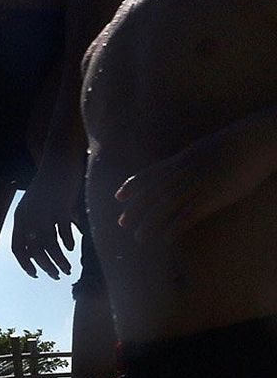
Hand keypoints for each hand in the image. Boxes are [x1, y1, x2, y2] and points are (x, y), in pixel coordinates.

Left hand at [10, 173, 80, 279]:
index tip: (36, 274)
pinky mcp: (60, 206)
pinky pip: (63, 230)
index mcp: (20, 217)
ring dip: (58, 260)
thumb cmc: (51, 184)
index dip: (25, 264)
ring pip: (49, 245)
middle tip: (56, 275)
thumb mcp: (38, 205)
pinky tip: (73, 247)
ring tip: (67, 268)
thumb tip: (48, 247)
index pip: (18, 248)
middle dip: (45, 266)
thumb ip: (40, 225)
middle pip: (34, 250)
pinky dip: (68, 241)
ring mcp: (44, 212)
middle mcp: (28, 217)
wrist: (59, 158)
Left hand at [118, 129, 276, 241]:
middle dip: (135, 209)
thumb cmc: (239, 142)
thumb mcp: (206, 147)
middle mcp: (184, 171)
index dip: (133, 186)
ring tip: (138, 237)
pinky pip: (188, 215)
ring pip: (165, 206)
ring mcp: (197, 184)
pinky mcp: (213, 196)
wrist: (258, 139)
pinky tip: (165, 239)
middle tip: (121, 224)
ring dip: (150, 223)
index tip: (118, 197)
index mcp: (182, 159)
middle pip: (152, 193)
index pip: (150, 174)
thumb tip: (185, 163)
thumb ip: (192, 158)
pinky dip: (174, 227)